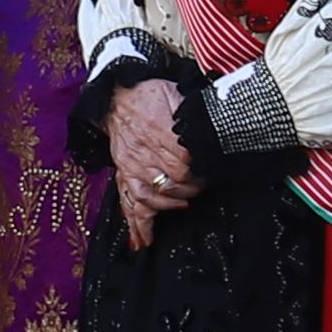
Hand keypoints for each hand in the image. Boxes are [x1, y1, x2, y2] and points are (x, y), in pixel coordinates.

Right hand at [103, 81, 200, 244]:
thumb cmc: (150, 94)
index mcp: (161, 130)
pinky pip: (130, 200)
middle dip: (192, 189)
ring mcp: (132, 164)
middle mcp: (146, 150)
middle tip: (203, 188)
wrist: (116, 95)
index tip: (211, 173)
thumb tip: (215, 124)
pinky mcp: (123, 172)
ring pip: (152, 194)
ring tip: (183, 206)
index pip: (186, 161)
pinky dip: (139, 221)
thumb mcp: (176, 93)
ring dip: (170, 204)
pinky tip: (146, 238)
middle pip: (174, 180)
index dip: (201, 172)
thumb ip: (193, 112)